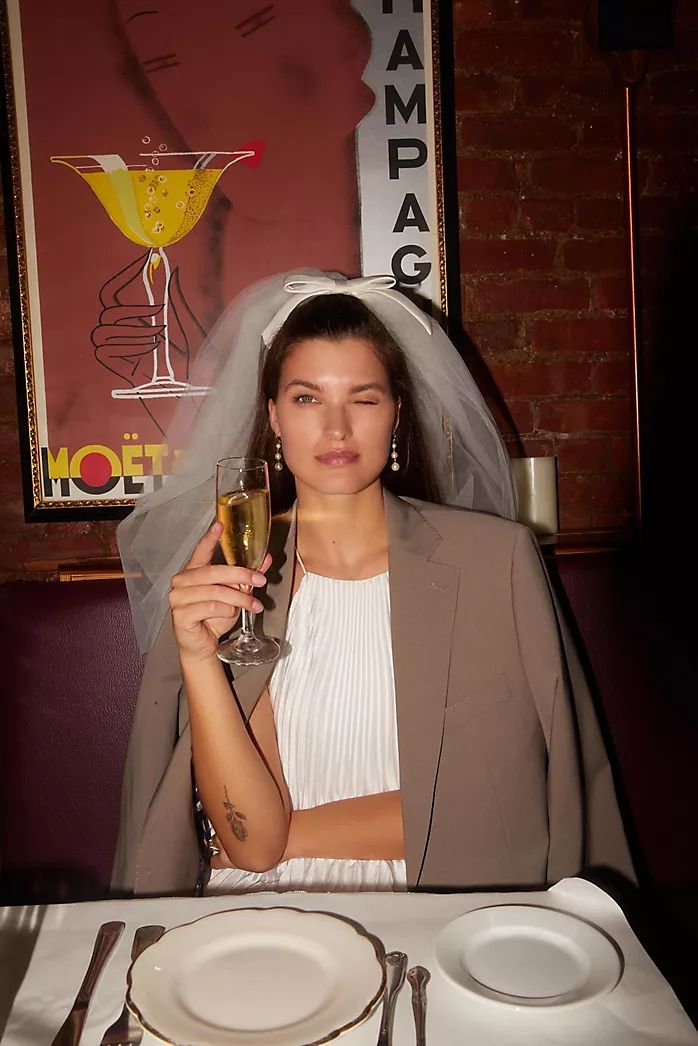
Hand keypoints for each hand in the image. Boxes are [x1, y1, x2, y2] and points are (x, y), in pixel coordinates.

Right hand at [91, 255, 204, 384]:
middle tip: (159, 315)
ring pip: (110, 330)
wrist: (172, 382)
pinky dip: (130, 349)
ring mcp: (103, 342)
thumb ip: (172, 298)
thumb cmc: (175, 355)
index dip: (123, 277)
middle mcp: (110, 326)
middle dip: (136, 313)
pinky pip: (108, 348)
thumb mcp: (178, 324)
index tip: (140, 263)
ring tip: (158, 341)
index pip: (112, 291)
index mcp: (124, 315)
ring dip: (138, 334)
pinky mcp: (103, 358)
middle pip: (110, 311)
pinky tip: (146, 353)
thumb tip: (174, 271)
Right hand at [169, 521, 271, 662]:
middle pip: (214, 572)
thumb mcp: (235, 594)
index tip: (220, 525)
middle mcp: (182, 581)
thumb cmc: (214, 616)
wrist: (202, 644)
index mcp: (193, 571)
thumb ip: (246, 576)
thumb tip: (265, 559)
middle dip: (241, 575)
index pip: (201, 551)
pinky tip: (232, 614)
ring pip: (215, 591)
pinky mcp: (180, 615)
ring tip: (253, 605)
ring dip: (239, 598)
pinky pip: (209, 607)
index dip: (210, 538)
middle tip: (260, 580)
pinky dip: (226, 610)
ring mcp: (178, 598)